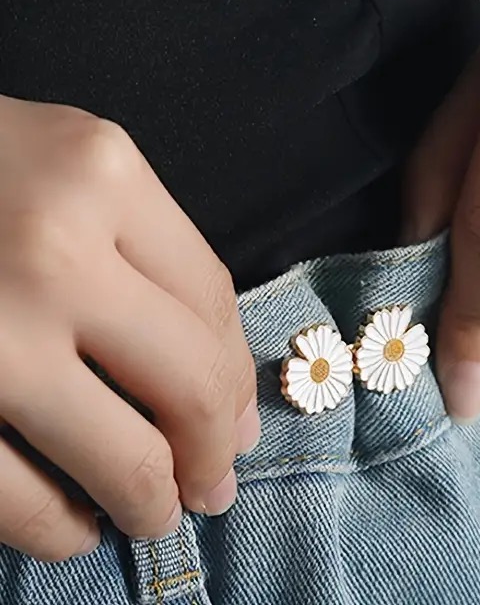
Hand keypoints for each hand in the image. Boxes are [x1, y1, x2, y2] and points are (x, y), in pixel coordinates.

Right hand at [0, 96, 257, 560]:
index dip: (236, 377)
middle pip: (188, 382)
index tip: (236, 422)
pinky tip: (75, 525)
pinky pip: (14, 500)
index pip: (212, 301)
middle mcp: (48, 251)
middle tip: (213, 485)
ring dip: (150, 504)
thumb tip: (225, 399)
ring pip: (119, 458)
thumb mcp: (75, 171)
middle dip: (212, 454)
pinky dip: (58, 529)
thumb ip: (155, 257)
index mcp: (100, 175)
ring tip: (155, 513)